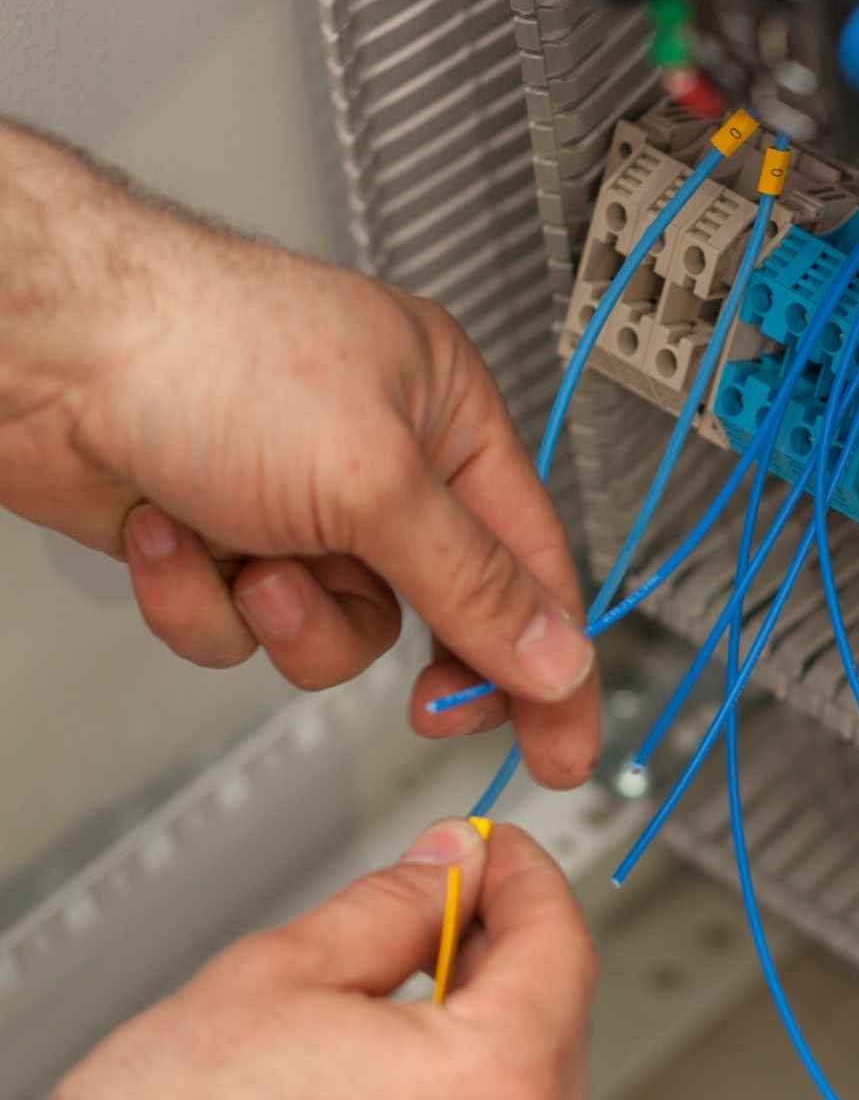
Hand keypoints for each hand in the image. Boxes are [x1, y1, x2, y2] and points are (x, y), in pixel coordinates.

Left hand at [0, 123, 597, 787]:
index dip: (553, 658)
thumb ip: (473, 584)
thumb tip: (555, 655)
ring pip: (334, 633)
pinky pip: (241, 627)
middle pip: (438, 609)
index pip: (532, 557)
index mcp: (447, 415)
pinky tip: (168, 534)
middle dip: (406, 648)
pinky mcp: (217, 540)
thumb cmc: (209, 352)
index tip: (565, 747)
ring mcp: (293, 504)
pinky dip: (201, 598)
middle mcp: (379, 459)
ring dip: (286, 618)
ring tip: (247, 559)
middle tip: (424, 710)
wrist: (48, 352)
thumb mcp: (375, 482)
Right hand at [7, 819, 593, 1099]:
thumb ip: (393, 907)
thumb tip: (447, 870)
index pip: (561, 949)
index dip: (527, 883)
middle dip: (502, 976)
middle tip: (438, 933)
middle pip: (553, 1043)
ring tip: (369, 1059)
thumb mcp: (278, 972)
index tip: (497, 861)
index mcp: (491, 1087)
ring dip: (470, 1083)